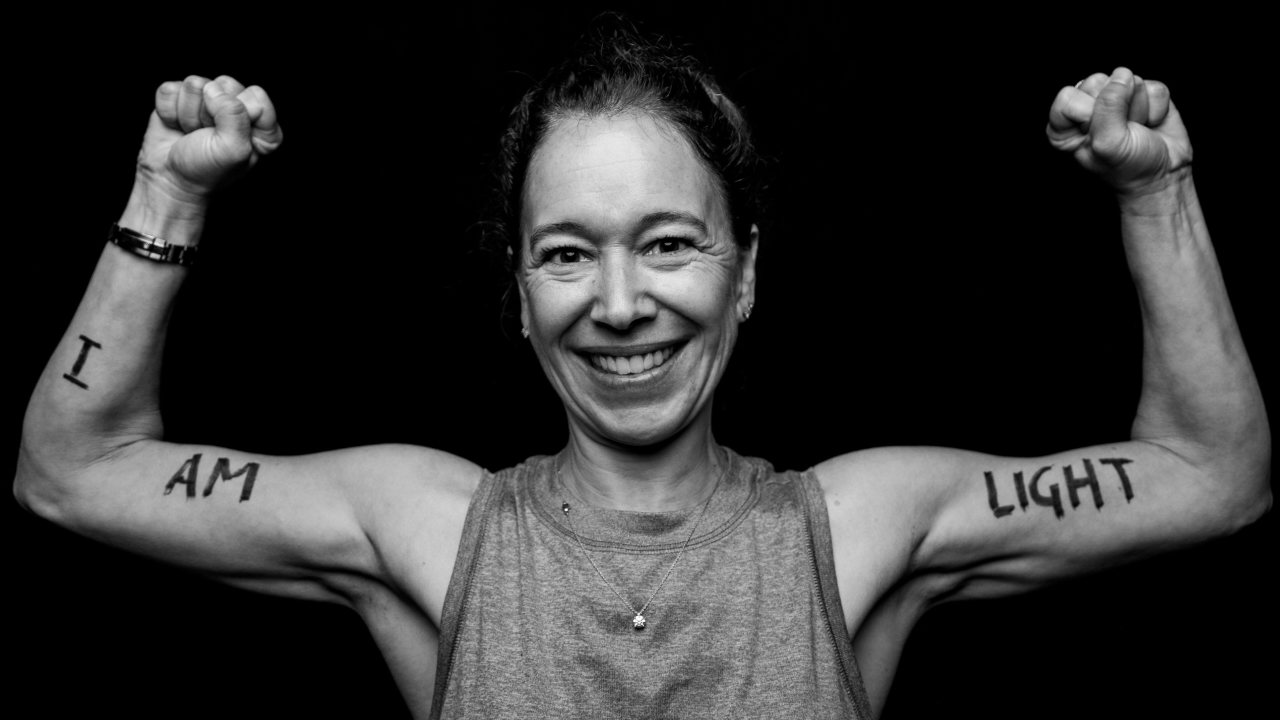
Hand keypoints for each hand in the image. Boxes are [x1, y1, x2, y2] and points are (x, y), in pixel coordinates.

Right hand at [135, 75, 282, 204]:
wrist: (169, 179)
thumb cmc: (206, 169)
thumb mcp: (232, 149)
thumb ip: (234, 115)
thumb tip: (212, 88)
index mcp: (261, 124)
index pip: (257, 96)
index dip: (237, 113)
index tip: (227, 136)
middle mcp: (237, 107)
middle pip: (224, 84)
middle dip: (209, 112)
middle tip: (206, 135)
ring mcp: (207, 100)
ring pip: (194, 84)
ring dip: (188, 114)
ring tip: (191, 133)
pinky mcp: (179, 97)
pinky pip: (170, 89)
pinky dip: (169, 111)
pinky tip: (176, 126)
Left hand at [1047, 67, 1190, 193]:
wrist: (1164, 175)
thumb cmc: (1129, 168)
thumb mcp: (1109, 144)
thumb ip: (1107, 108)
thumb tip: (1122, 76)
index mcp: (1065, 125)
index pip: (1067, 97)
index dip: (1088, 113)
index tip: (1100, 134)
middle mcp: (1087, 107)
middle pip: (1097, 81)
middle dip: (1117, 108)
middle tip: (1123, 132)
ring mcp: (1117, 98)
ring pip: (1128, 80)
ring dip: (1138, 109)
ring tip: (1137, 129)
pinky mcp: (1144, 93)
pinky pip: (1153, 86)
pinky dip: (1156, 108)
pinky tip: (1151, 123)